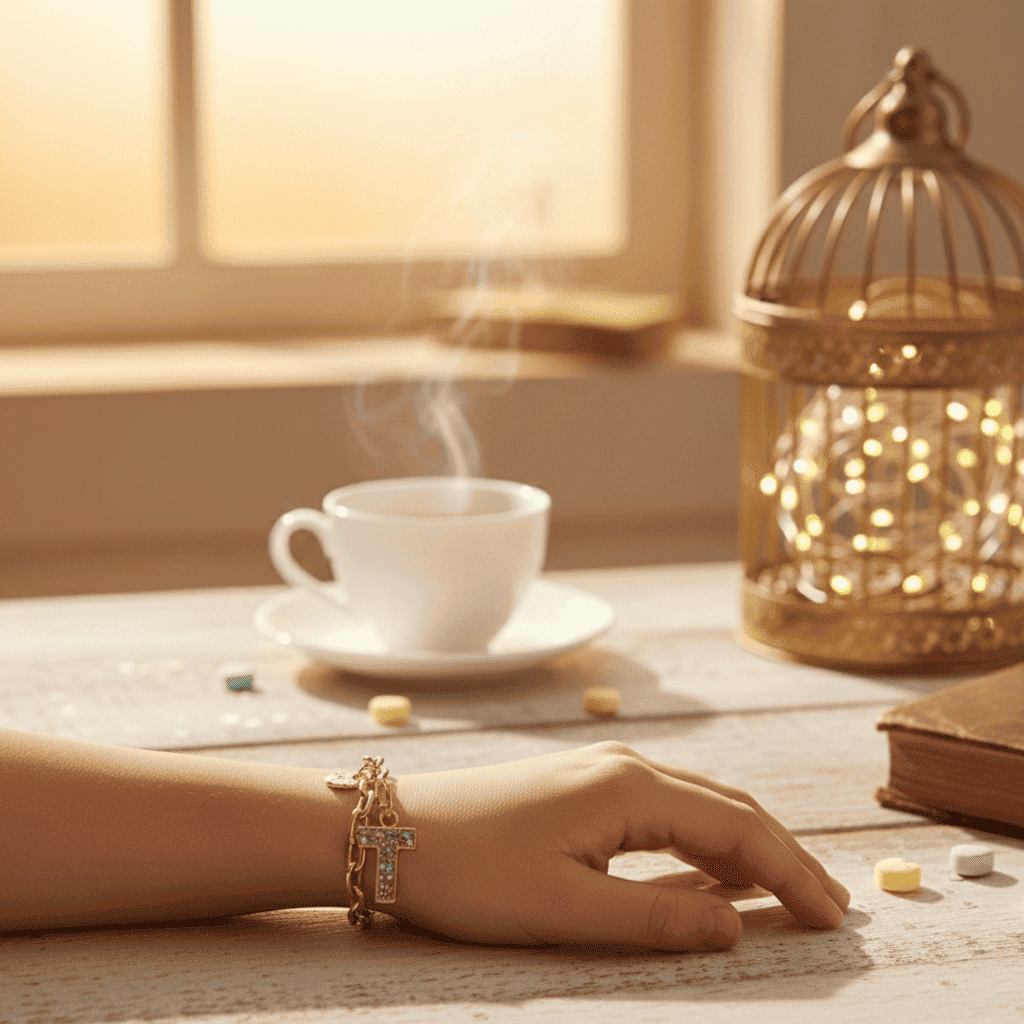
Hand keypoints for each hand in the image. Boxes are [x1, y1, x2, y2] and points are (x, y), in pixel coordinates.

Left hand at [385, 741, 849, 950]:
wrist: (389, 831)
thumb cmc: (469, 870)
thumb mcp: (564, 910)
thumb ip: (657, 916)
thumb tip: (736, 924)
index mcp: (629, 788)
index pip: (738, 828)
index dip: (792, 873)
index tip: (835, 917)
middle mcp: (625, 766)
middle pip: (729, 807)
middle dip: (783, 856)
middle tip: (830, 906)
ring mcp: (601, 771)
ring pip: (698, 805)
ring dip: (745, 847)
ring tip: (787, 893)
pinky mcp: (582, 787)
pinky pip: (663, 812)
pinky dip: (702, 842)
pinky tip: (711, 875)